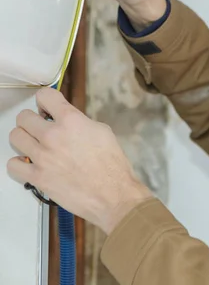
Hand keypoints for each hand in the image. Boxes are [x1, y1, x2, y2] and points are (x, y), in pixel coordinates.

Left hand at [6, 88, 152, 234]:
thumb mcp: (103, 132)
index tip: (47, 108)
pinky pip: (12, 165)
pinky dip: (19, 164)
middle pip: (24, 117)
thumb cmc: (112, 165)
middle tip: (41, 128)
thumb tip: (67, 121)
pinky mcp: (37, 177)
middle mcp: (53, 136)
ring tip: (35, 145)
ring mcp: (42, 157)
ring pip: (15, 137)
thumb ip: (81, 122)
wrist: (113, 194)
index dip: (45, 101)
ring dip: (24, 139)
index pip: (45, 96)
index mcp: (72, 121)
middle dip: (33, 120)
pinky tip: (30, 164)